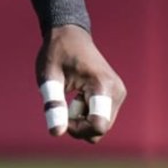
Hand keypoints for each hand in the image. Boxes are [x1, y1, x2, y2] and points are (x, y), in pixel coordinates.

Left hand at [37, 24, 124, 143]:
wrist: (70, 34)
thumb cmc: (57, 52)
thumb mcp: (48, 77)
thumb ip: (53, 104)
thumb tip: (56, 133)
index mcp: (102, 85)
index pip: (98, 126)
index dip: (77, 128)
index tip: (62, 112)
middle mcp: (116, 91)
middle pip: (100, 129)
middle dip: (78, 124)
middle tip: (64, 102)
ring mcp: (119, 94)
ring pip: (101, 126)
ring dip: (82, 119)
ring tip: (74, 95)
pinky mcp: (116, 96)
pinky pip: (102, 118)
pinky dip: (88, 114)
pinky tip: (80, 95)